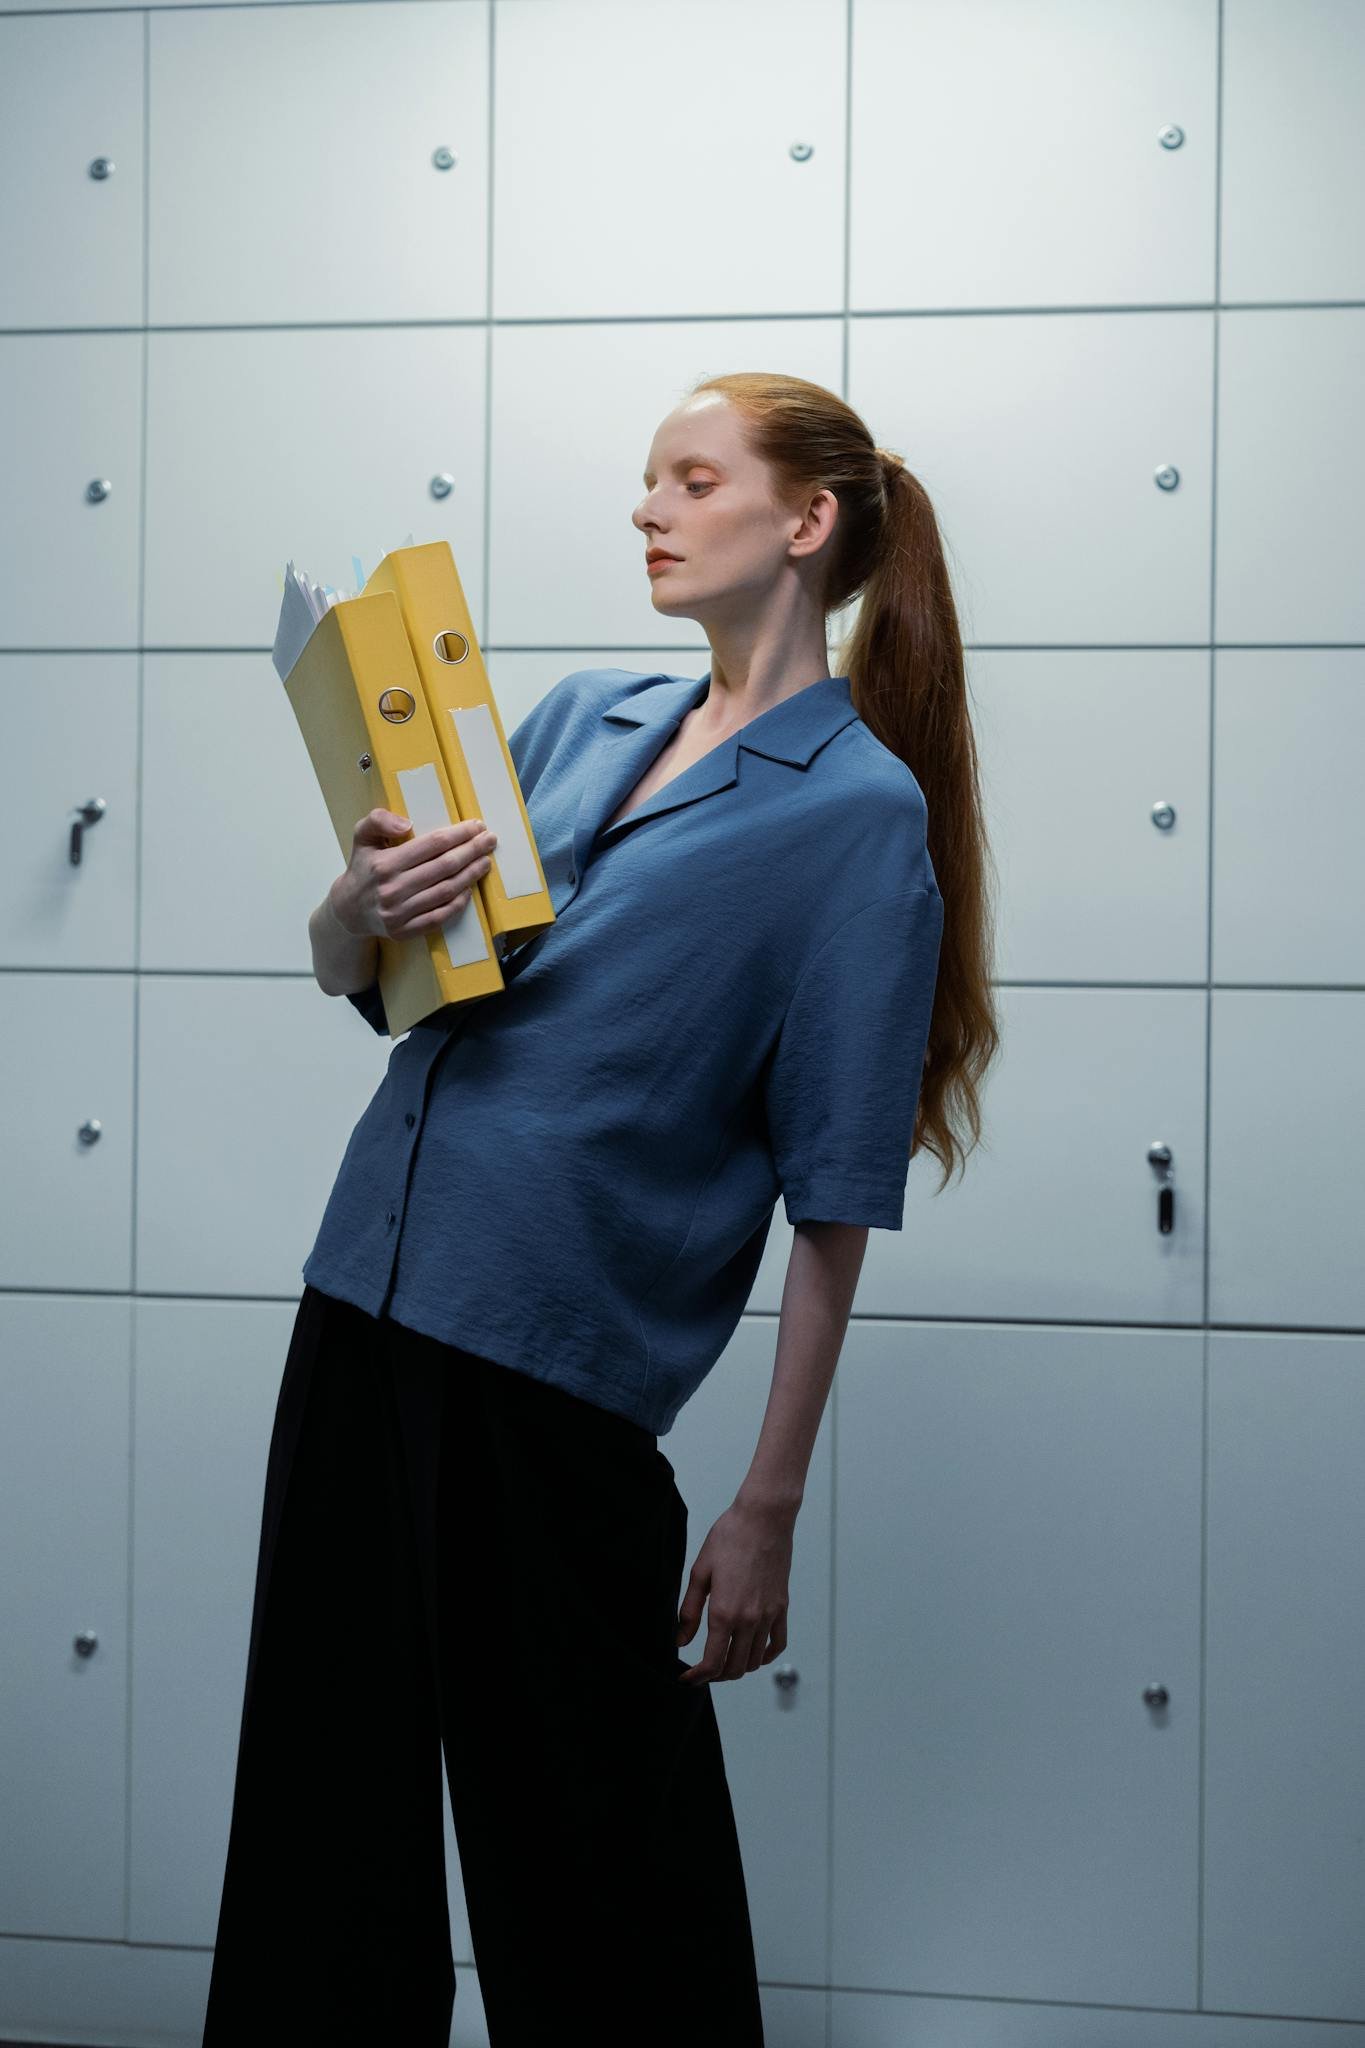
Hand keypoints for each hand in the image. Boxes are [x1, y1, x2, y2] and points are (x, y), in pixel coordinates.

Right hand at [330, 807, 497, 940]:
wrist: (348, 909)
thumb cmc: (362, 868)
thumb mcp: (361, 836)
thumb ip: (378, 820)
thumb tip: (407, 823)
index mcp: (384, 864)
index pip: (432, 845)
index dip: (458, 834)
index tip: (476, 826)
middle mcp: (393, 889)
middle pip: (444, 867)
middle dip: (472, 851)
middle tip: (490, 840)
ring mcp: (399, 913)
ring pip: (446, 891)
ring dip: (470, 875)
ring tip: (485, 861)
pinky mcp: (405, 931)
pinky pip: (439, 917)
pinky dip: (458, 903)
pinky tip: (470, 889)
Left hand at [675, 1499, 792, 1682]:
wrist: (764, 1518)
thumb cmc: (730, 1537)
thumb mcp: (700, 1572)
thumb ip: (689, 1611)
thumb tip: (681, 1640)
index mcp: (724, 1612)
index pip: (712, 1663)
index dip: (697, 1677)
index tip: (687, 1678)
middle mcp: (749, 1620)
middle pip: (734, 1669)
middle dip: (715, 1676)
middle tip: (702, 1670)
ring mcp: (768, 1615)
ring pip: (754, 1661)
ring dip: (737, 1667)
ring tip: (723, 1658)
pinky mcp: (781, 1607)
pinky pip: (777, 1644)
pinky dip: (765, 1656)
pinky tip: (753, 1652)